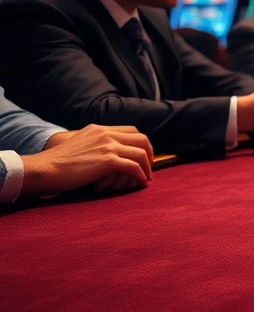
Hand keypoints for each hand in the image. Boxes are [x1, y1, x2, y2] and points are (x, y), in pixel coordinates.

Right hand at [24, 125, 152, 195]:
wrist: (45, 168)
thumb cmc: (57, 161)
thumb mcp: (78, 143)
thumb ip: (93, 143)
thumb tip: (102, 151)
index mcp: (99, 129)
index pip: (131, 130)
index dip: (141, 143)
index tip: (143, 155)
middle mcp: (106, 134)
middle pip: (141, 139)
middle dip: (149, 153)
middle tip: (149, 167)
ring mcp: (108, 146)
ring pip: (140, 153)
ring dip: (147, 167)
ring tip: (146, 178)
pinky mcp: (108, 161)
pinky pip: (133, 167)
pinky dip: (140, 175)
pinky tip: (140, 182)